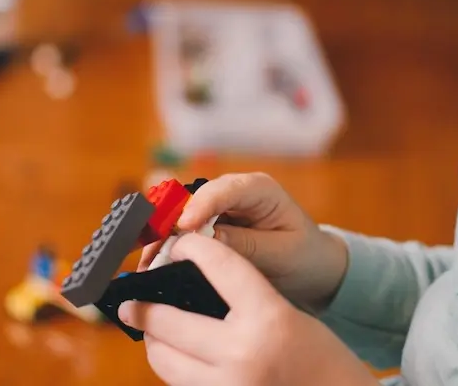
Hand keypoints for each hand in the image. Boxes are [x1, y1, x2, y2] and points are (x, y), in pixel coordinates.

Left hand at [120, 233, 377, 385]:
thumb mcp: (290, 317)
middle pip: (168, 320)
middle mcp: (243, 354)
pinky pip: (180, 385)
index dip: (192, 248)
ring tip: (152, 330)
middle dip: (144, 307)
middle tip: (130, 302)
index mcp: (269, 319)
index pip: (219, 267)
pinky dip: (174, 368)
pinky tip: (177, 356)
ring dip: (153, 341)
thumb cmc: (323, 359)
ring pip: (163, 360)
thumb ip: (245, 300)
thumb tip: (190, 286)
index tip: (178, 244)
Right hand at [139, 173, 347, 310]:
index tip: (183, 226)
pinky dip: (165, 248)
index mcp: (259, 190)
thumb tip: (206, 239)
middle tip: (152, 249)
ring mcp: (217, 208)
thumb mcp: (282, 253)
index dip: (200, 206)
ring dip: (161, 238)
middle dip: (169, 223)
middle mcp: (232, 193)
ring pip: (179, 215)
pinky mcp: (207, 226)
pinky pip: (180, 232)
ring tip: (146, 263)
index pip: (225, 190)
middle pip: (192, 199)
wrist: (311, 266)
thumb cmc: (303, 256)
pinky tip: (152, 265)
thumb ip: (246, 245)